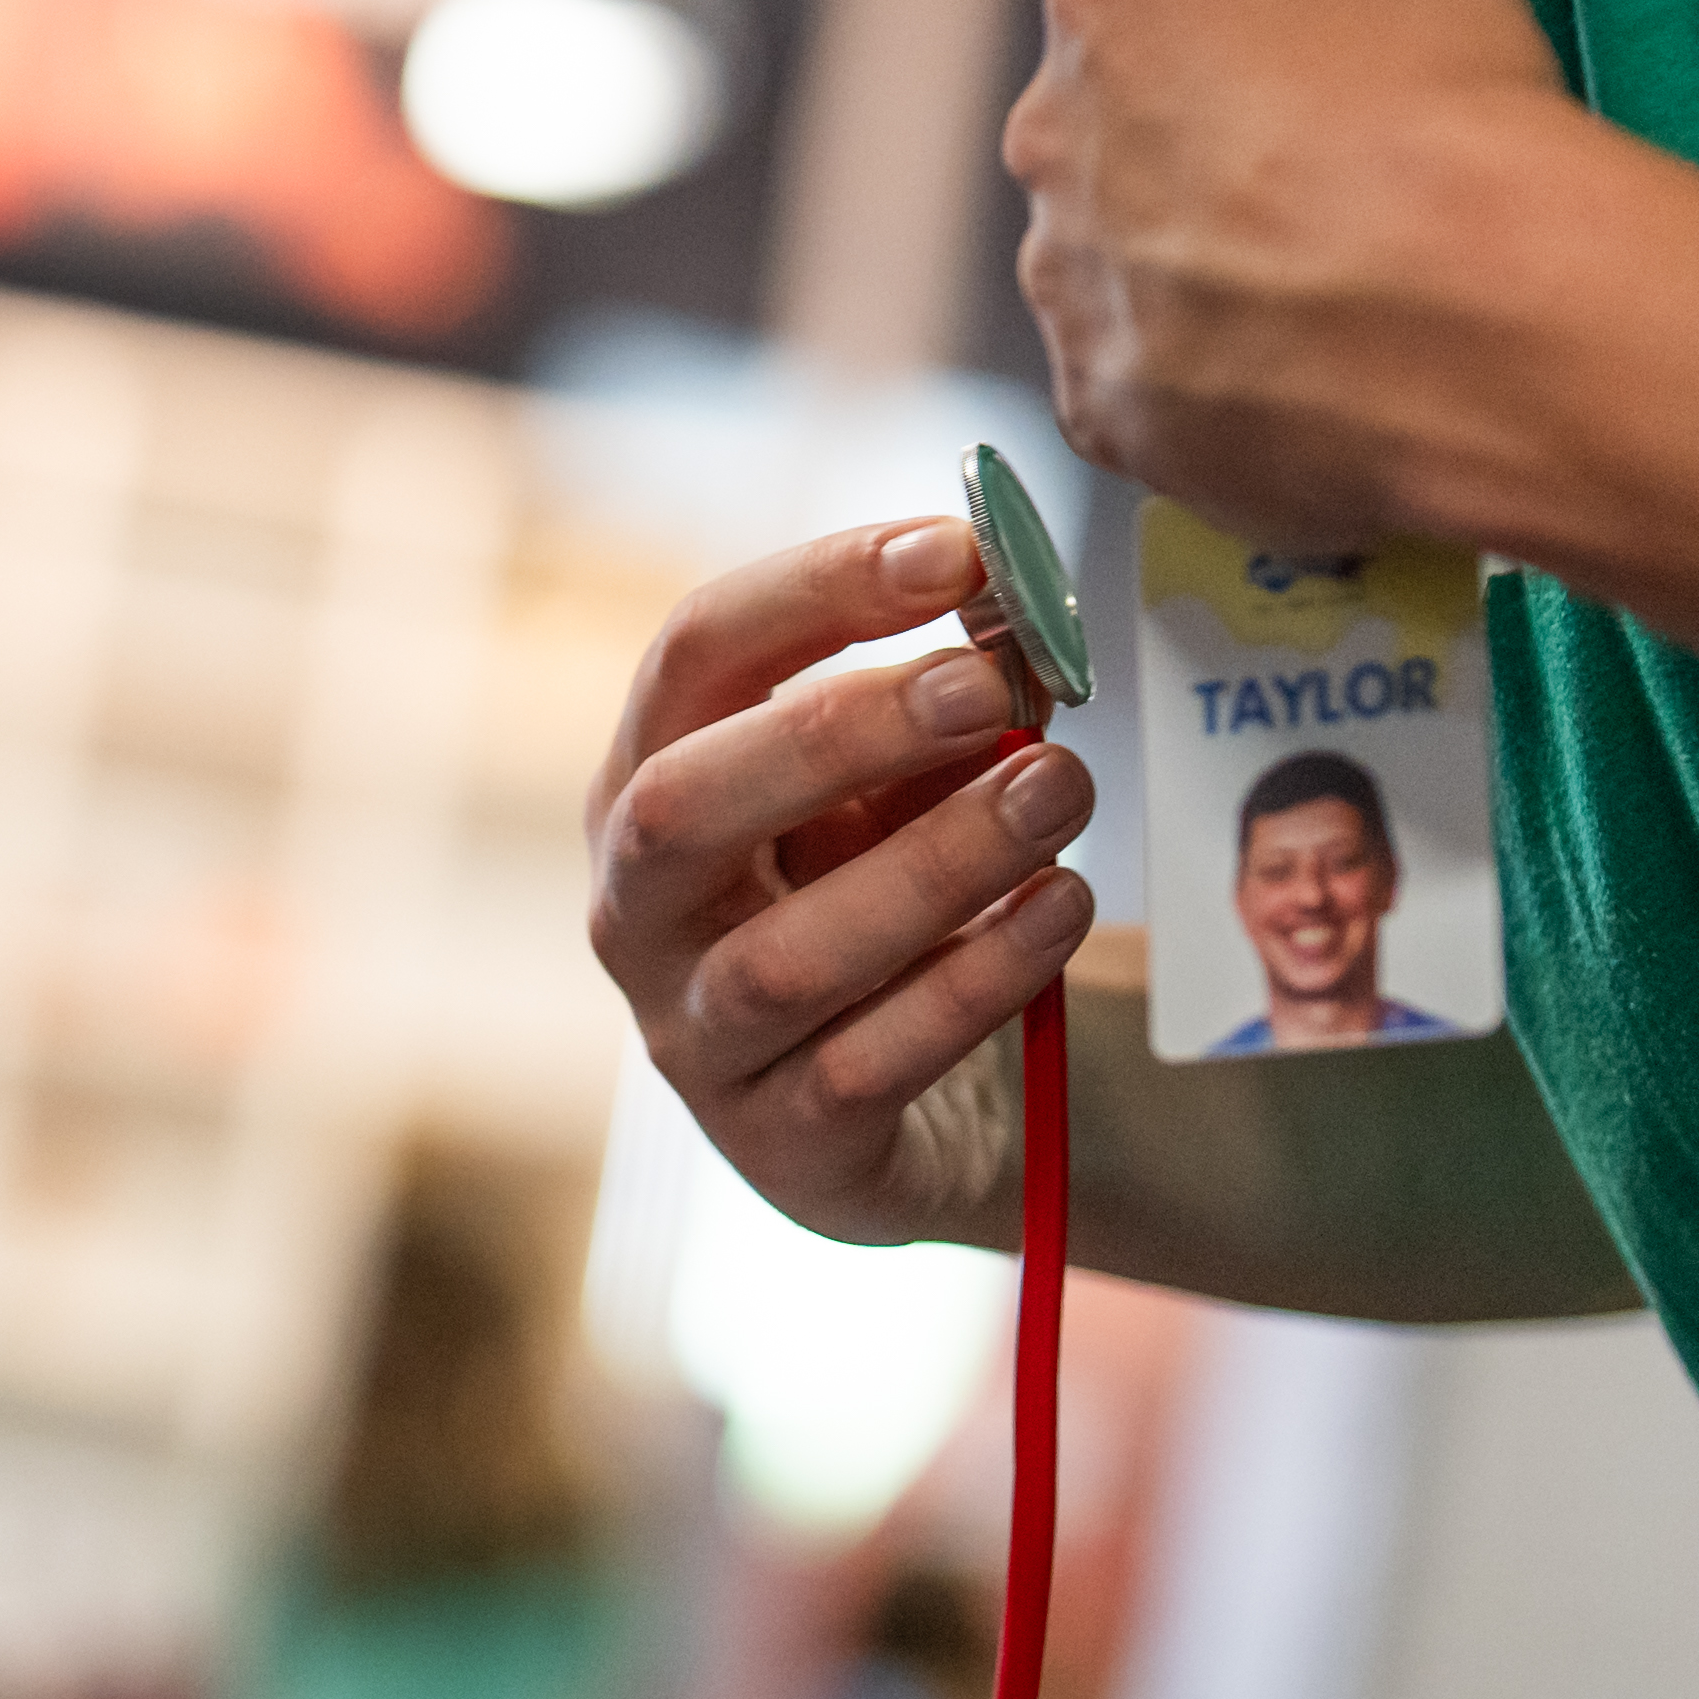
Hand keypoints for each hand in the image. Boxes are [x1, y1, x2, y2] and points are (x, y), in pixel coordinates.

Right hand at [588, 518, 1096, 1247]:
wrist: (894, 1112)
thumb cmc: (878, 901)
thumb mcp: (896, 790)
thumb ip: (944, 711)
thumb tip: (1022, 626)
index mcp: (647, 778)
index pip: (694, 653)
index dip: (816, 590)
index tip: (957, 551)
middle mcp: (637, 908)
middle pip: (686, 805)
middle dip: (841, 731)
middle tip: (990, 685)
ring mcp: (693, 1038)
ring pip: (785, 957)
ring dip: (933, 863)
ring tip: (1062, 790)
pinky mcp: (780, 1146)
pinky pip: (868, 1064)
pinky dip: (973, 981)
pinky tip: (1061, 907)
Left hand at [1006, 0, 1599, 550]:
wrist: (1485, 317)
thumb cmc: (1450, 111)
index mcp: (1108, 0)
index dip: (1229, 24)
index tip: (1301, 62)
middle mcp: (1051, 137)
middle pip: (1110, 132)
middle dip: (1191, 152)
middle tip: (1317, 189)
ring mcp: (1066, 288)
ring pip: (1116, 266)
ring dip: (1191, 275)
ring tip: (1321, 300)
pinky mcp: (1100, 412)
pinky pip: (1141, 389)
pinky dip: (1206, 386)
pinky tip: (1304, 379)